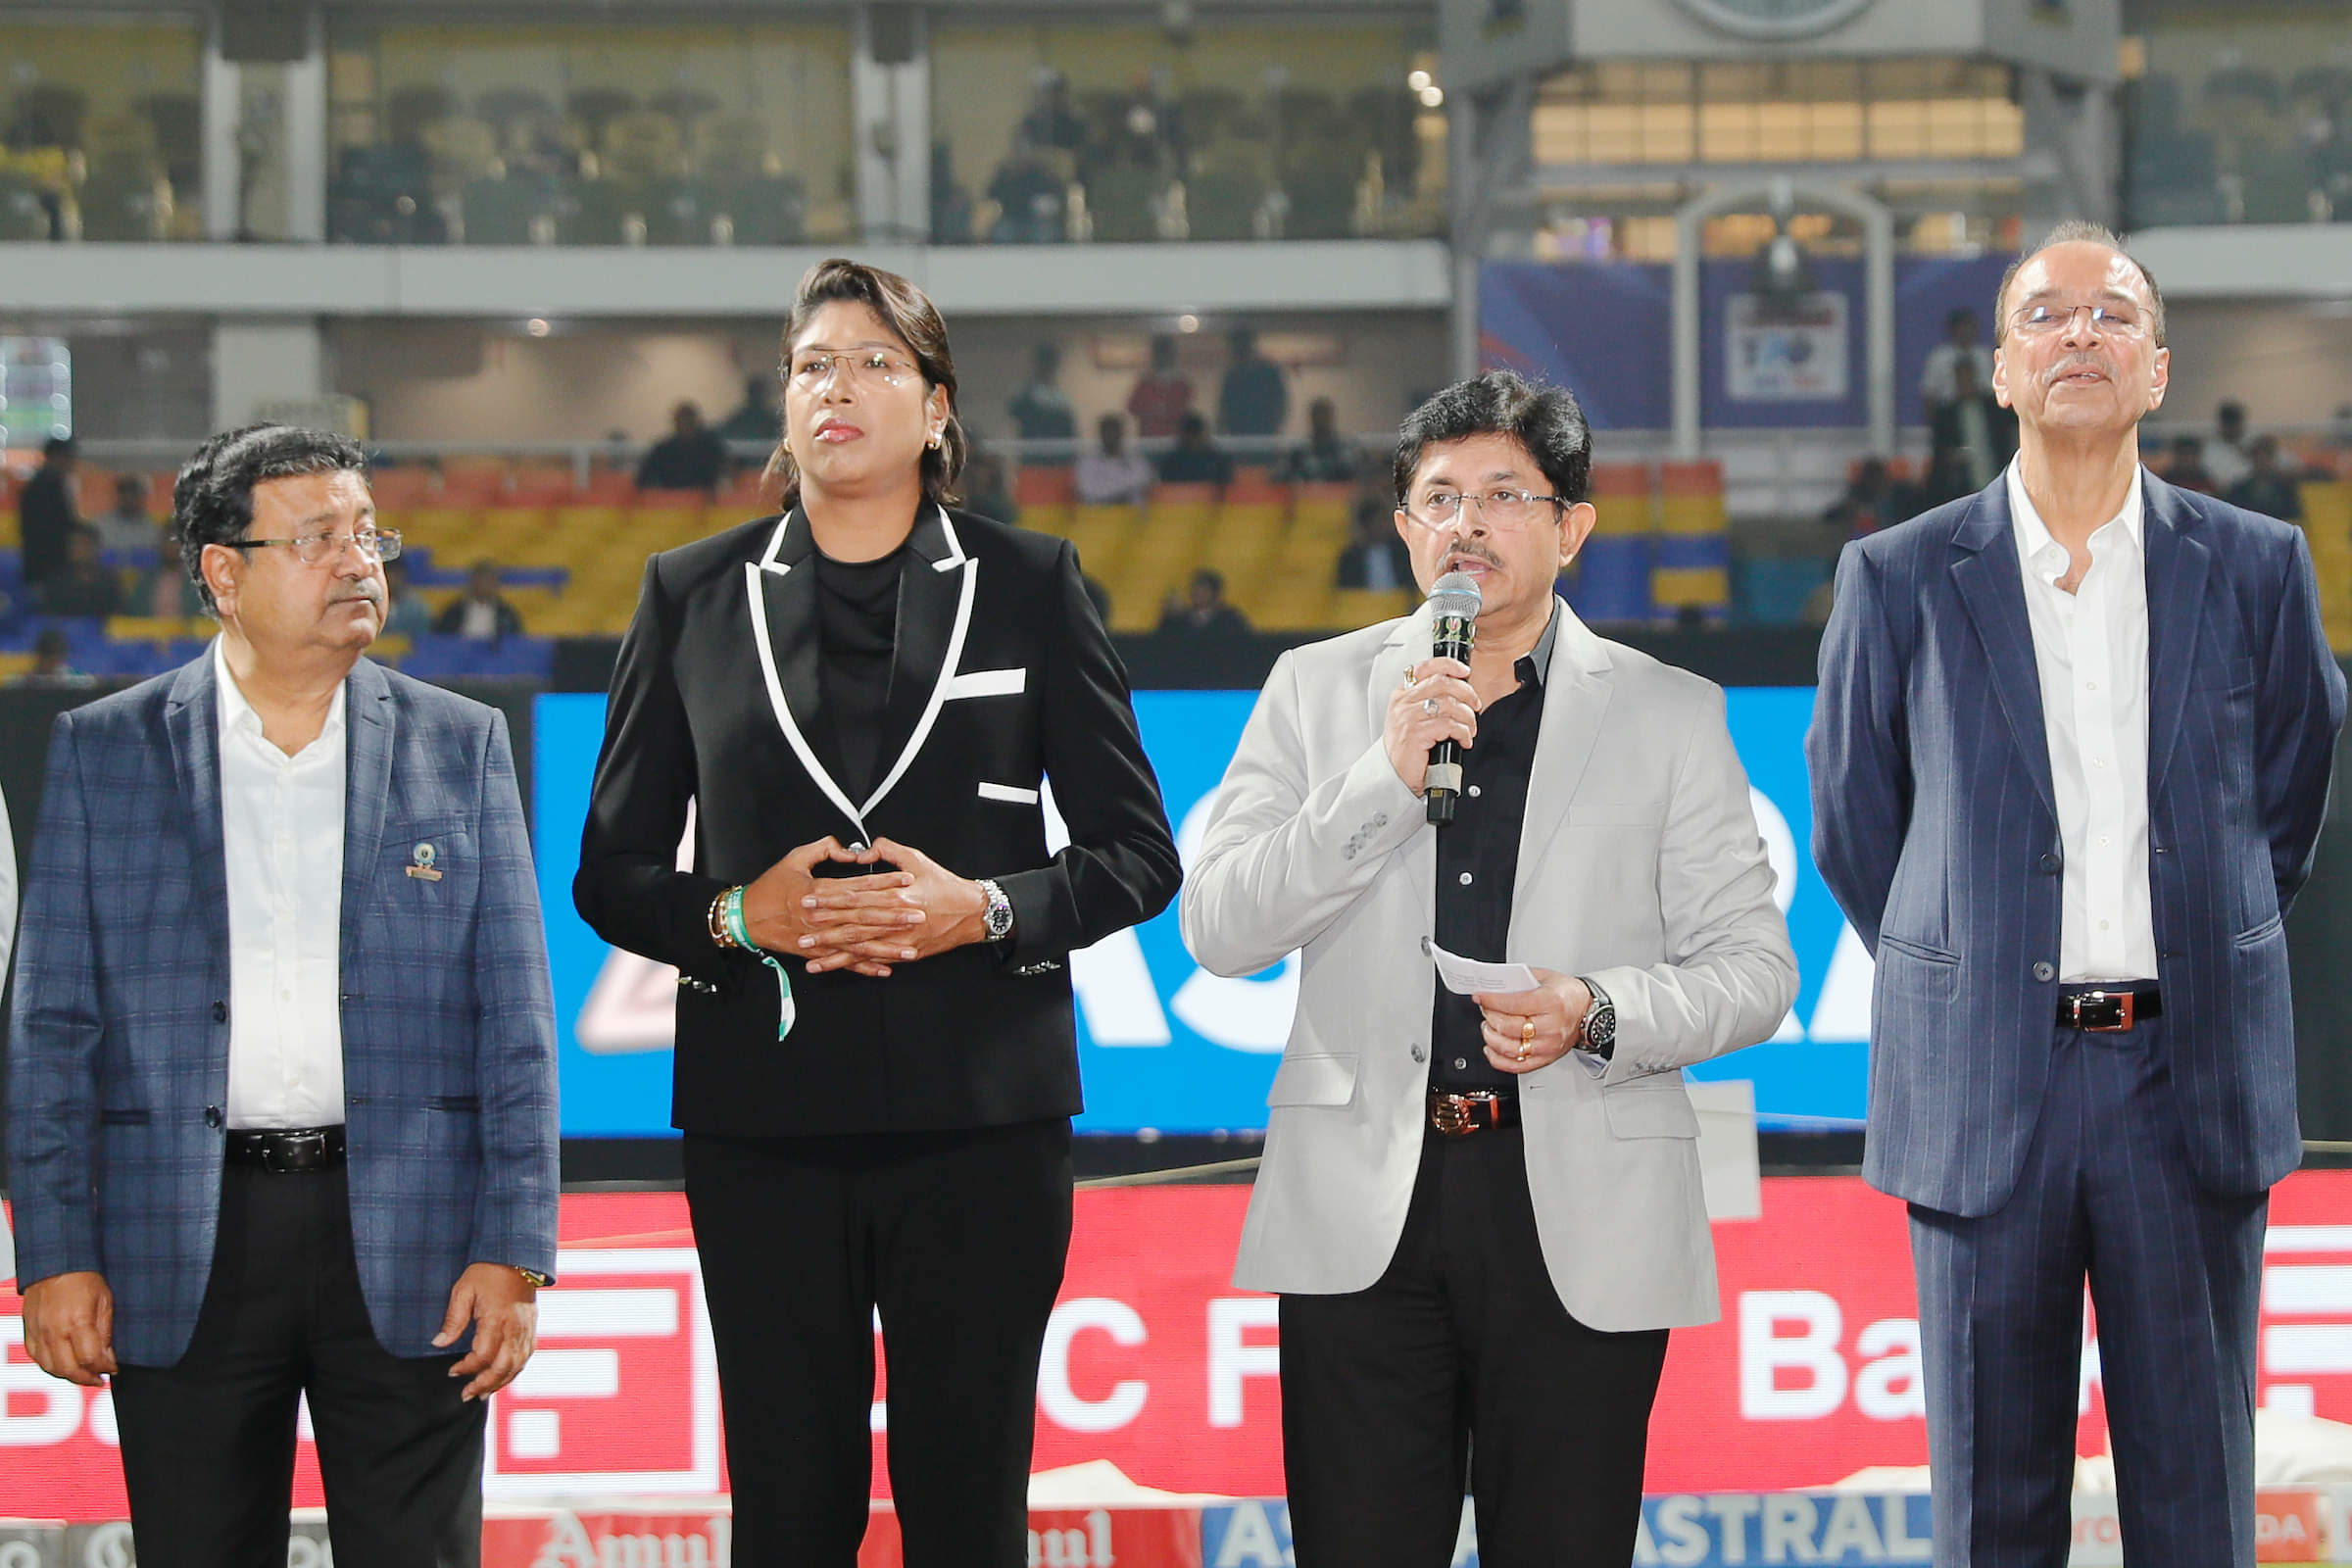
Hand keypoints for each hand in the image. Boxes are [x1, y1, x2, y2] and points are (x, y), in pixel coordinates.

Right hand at [20, 1271, 115, 1385]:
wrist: (55, 1262)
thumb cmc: (82, 1276)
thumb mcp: (105, 1300)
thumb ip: (105, 1331)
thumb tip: (108, 1357)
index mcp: (77, 1321)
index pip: (91, 1359)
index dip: (104, 1368)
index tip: (113, 1368)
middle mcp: (55, 1331)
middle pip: (69, 1369)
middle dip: (87, 1378)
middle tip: (99, 1379)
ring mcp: (39, 1332)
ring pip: (51, 1368)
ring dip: (69, 1376)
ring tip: (84, 1375)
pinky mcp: (29, 1331)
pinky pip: (37, 1357)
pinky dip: (51, 1366)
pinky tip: (64, 1365)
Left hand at [434, 1262, 537, 1400]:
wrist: (516, 1258)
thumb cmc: (487, 1272)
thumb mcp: (464, 1290)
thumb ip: (453, 1319)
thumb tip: (439, 1343)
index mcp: (496, 1319)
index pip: (482, 1355)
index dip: (466, 1368)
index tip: (452, 1371)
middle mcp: (515, 1328)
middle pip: (503, 1367)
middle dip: (484, 1384)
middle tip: (467, 1394)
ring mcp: (526, 1329)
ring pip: (517, 1366)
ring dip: (500, 1383)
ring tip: (483, 1393)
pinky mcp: (532, 1328)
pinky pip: (526, 1357)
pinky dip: (514, 1371)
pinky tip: (503, 1377)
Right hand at [739, 836, 905, 977]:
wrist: (745, 918)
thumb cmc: (769, 887)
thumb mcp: (794, 859)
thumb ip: (823, 849)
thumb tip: (847, 848)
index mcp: (819, 891)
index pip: (859, 886)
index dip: (884, 882)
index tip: (907, 880)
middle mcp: (822, 916)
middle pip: (865, 916)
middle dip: (894, 916)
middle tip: (919, 914)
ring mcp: (820, 937)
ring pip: (859, 943)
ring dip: (886, 947)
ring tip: (910, 948)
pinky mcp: (816, 953)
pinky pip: (844, 961)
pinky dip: (864, 967)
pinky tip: (885, 969)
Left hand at [795, 837, 988, 974]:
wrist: (971, 912)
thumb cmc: (945, 886)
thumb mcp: (917, 859)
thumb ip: (888, 850)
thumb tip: (863, 853)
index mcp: (896, 893)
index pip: (855, 896)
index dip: (829, 899)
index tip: (808, 899)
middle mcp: (896, 918)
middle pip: (852, 924)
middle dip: (824, 928)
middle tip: (800, 929)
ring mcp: (899, 939)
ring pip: (860, 947)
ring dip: (832, 953)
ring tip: (809, 956)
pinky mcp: (904, 952)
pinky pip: (874, 960)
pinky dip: (854, 966)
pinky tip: (836, 967)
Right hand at [1384, 658, 1478, 795]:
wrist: (1393, 776)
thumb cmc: (1406, 749)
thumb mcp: (1413, 719)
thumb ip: (1429, 701)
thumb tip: (1459, 691)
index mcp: (1402, 694)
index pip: (1426, 667)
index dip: (1449, 665)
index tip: (1465, 671)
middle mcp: (1403, 702)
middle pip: (1443, 682)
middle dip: (1467, 692)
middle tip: (1475, 706)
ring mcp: (1408, 717)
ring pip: (1449, 704)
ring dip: (1468, 717)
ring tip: (1470, 728)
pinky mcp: (1416, 734)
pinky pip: (1449, 725)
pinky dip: (1463, 732)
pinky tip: (1464, 740)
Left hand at [1473, 970, 1591, 1075]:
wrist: (1587, 1012)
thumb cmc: (1566, 995)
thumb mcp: (1544, 977)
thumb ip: (1519, 980)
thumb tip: (1494, 984)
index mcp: (1551, 1003)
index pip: (1513, 1004)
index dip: (1491, 1000)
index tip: (1479, 996)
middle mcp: (1551, 1027)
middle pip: (1508, 1026)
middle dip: (1489, 1016)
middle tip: (1484, 1009)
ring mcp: (1548, 1046)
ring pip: (1509, 1048)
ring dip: (1490, 1037)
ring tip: (1487, 1026)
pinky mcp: (1545, 1059)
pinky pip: (1516, 1065)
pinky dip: (1498, 1059)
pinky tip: (1491, 1048)